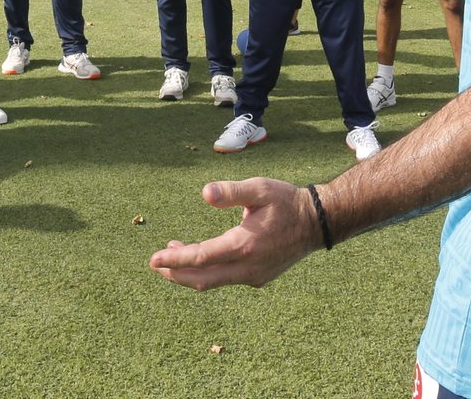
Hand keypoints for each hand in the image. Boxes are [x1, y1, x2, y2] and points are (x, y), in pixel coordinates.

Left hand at [148, 178, 320, 289]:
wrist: (316, 222)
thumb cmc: (286, 201)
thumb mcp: (259, 189)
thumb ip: (231, 191)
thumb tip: (204, 193)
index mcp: (244, 245)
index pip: (200, 258)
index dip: (175, 261)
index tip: (153, 260)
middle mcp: (247, 267)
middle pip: (202, 279)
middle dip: (175, 274)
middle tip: (155, 264)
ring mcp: (254, 276)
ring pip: (214, 281)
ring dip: (190, 272)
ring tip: (173, 254)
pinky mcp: (258, 278)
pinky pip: (226, 279)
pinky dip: (208, 272)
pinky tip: (202, 257)